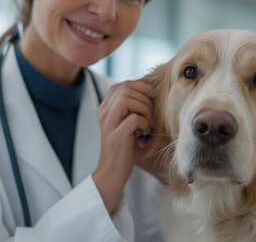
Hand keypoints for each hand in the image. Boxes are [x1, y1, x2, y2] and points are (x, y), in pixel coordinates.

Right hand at [92, 80, 153, 213]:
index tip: (151, 99)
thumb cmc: (125, 147)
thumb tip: (152, 89)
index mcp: (105, 107)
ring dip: (145, 110)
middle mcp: (103, 112)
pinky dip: (144, 123)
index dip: (140, 87)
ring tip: (148, 124)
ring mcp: (108, 123)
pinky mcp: (116, 135)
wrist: (113, 172)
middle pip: (126, 89)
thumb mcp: (127, 122)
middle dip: (145, 99)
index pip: (122, 85)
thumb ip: (133, 106)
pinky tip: (144, 133)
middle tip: (151, 114)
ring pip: (128, 100)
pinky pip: (134, 118)